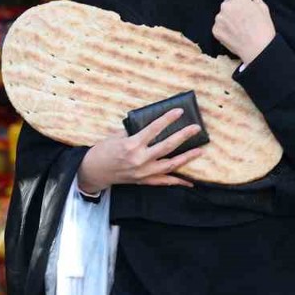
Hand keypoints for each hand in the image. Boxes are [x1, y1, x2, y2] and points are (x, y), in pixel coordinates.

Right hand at [77, 109, 203, 193]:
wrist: (94, 171)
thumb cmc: (103, 151)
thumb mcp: (116, 136)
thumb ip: (134, 131)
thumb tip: (150, 126)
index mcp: (132, 144)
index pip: (154, 129)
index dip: (168, 119)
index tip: (179, 112)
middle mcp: (140, 159)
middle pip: (167, 146)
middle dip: (183, 136)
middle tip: (196, 128)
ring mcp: (143, 172)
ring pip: (170, 164)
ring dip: (186, 157)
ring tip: (200, 150)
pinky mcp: (144, 181)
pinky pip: (164, 181)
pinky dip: (177, 181)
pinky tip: (190, 181)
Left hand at [213, 0, 275, 65]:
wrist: (258, 49)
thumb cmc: (263, 29)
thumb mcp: (264, 9)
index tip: (242, 1)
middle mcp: (226, 6)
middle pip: (227, 3)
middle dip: (233, 8)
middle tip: (241, 18)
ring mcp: (219, 18)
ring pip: (222, 15)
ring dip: (227, 19)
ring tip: (237, 29)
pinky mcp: (215, 30)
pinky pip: (218, 26)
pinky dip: (224, 29)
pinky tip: (232, 35)